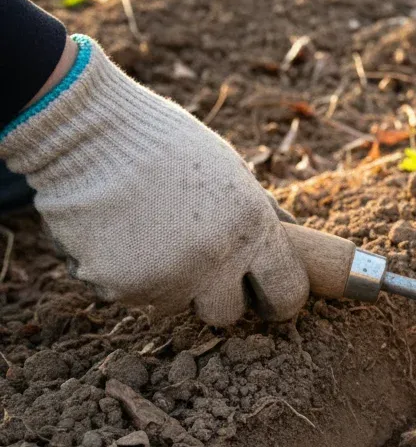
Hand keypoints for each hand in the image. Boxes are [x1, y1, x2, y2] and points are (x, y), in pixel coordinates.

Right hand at [0, 36, 307, 324]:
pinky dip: (122, 275)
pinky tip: (114, 235)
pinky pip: (131, 297)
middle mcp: (218, 258)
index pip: (288, 293)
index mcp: (253, 227)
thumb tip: (296, 238)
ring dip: (163, 282)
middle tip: (193, 266)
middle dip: (214, 298)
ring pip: (174, 305)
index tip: (265, 297)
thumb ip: (263, 212)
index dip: (278, 300)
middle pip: (227, 315)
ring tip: (145, 232)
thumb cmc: (164, 143)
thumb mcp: (231, 169)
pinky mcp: (122, 287)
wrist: (87, 131)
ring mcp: (170, 276)